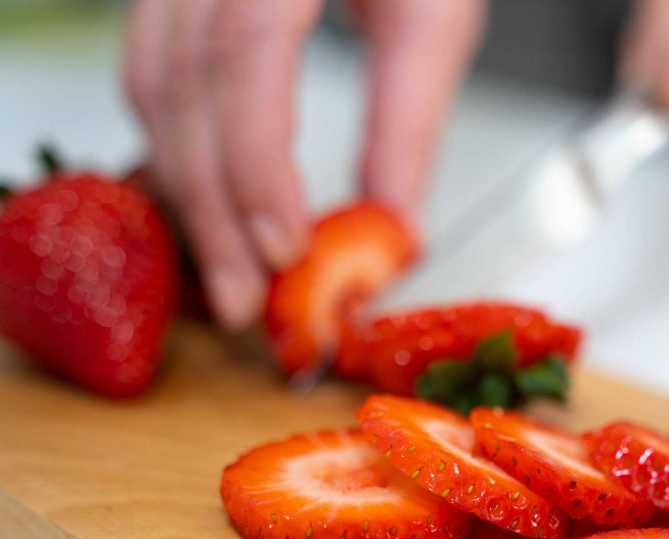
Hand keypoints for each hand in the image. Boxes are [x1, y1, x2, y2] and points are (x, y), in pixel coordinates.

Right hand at [123, 0, 483, 328]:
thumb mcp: (435, 16)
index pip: (251, 48)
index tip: (286, 247)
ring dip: (187, 185)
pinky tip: (210, 203)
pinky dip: (179, 146)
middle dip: (211, 202)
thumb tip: (394, 231)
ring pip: (151, 80)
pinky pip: (150, 69)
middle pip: (182, 78)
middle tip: (246, 297)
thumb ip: (409, 121)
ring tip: (232, 266)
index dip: (258, 159)